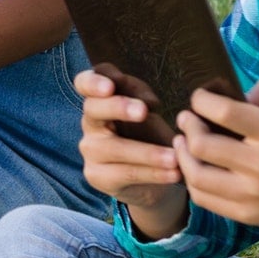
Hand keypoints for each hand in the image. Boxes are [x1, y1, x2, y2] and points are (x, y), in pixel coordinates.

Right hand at [75, 69, 186, 234]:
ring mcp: (90, 149)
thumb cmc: (148, 133)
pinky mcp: (97, 176)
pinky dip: (153, 173)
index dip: (92, 82)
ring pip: (114, 148)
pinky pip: (125, 173)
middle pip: (92, 109)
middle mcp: (90, 122)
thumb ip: (143, 97)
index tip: (110, 86)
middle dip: (117, 107)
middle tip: (143, 111)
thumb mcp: (149, 111)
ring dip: (147, 152)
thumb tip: (147, 103)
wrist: (152, 175)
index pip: (84, 83)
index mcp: (100, 99)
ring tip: (174, 158)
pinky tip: (174, 173)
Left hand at [174, 80, 258, 238]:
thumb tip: (237, 94)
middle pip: (201, 144)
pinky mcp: (246, 214)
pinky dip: (192, 180)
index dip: (202, 100)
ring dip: (182, 155)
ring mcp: (252, 193)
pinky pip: (204, 198)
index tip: (199, 97)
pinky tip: (194, 168)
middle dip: (187, 126)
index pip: (225, 112)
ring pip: (195, 174)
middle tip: (186, 119)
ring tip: (182, 142)